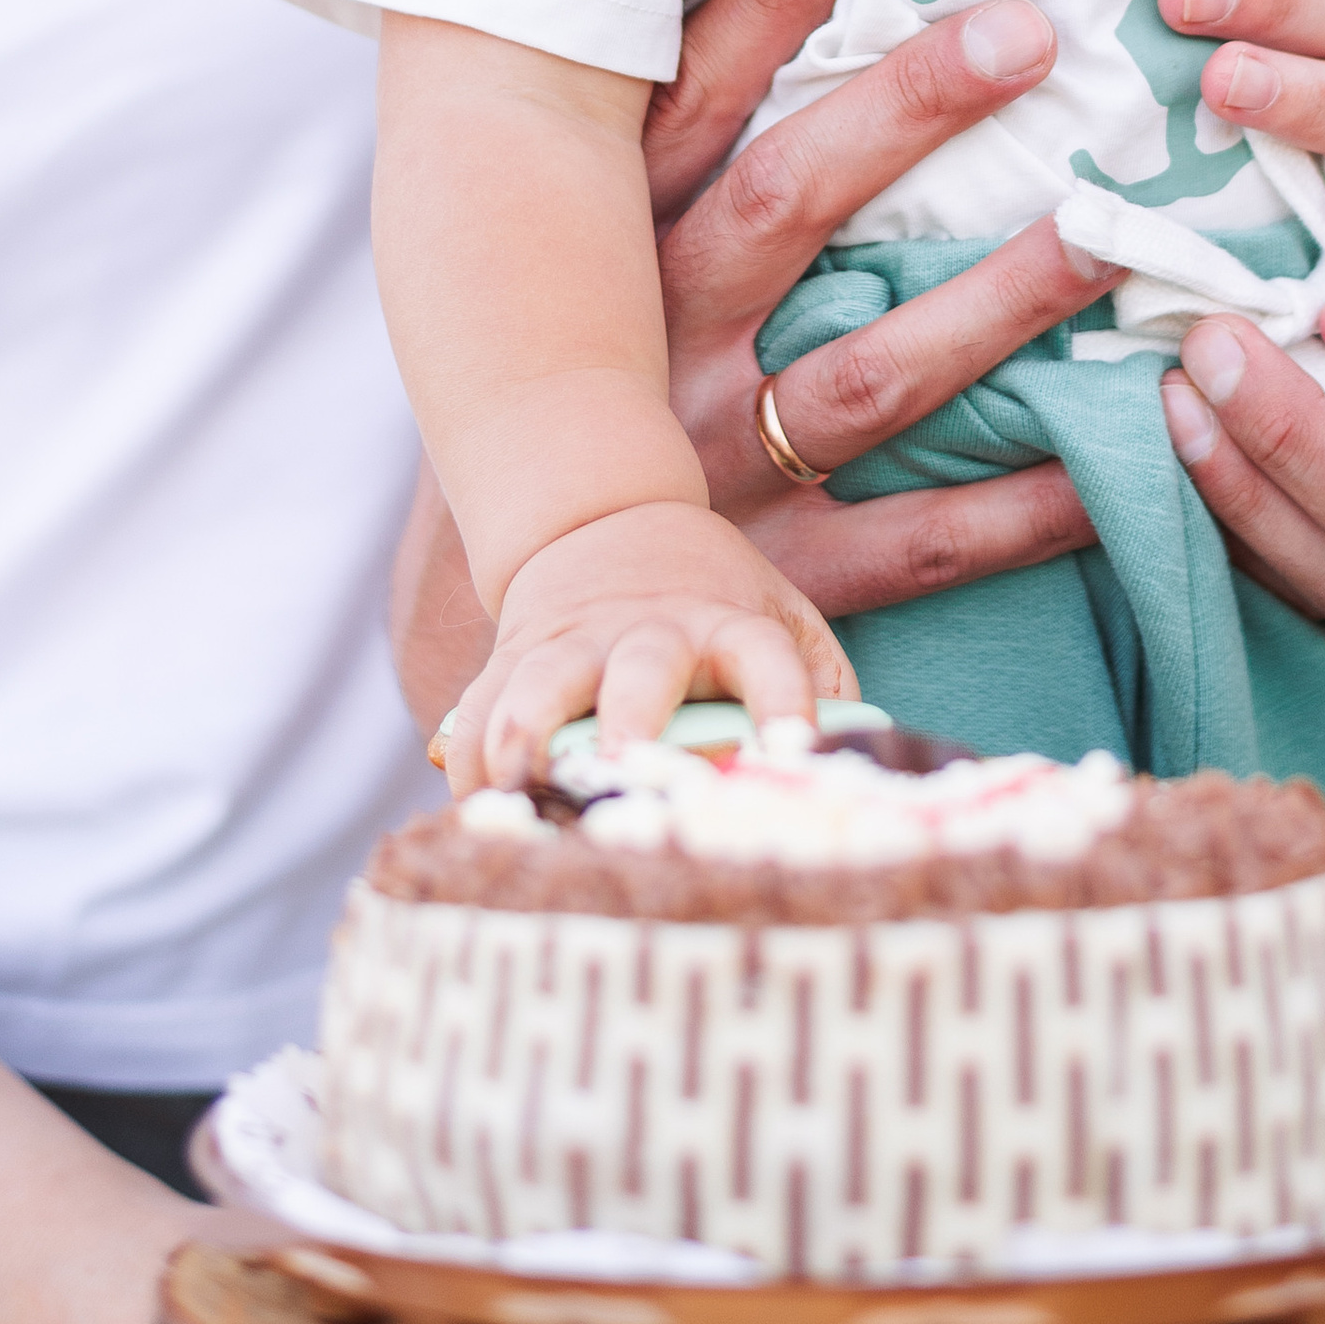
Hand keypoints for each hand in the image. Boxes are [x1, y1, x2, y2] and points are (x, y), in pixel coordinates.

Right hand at [392, 0, 1108, 729]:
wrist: (532, 620)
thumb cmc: (583, 386)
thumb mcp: (581, 260)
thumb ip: (656, 147)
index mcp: (609, 252)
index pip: (686, 106)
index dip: (759, 8)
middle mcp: (659, 345)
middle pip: (787, 208)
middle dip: (905, 113)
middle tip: (1028, 31)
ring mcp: (718, 467)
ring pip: (871, 375)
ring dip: (995, 303)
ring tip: (1105, 235)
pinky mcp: (779, 575)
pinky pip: (917, 540)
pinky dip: (1021, 503)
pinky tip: (1119, 454)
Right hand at [440, 499, 854, 793]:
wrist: (602, 517)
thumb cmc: (710, 598)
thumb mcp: (777, 615)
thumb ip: (817, 682)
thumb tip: (853, 767)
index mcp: (728, 623)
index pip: (769, 655)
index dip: (786, 699)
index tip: (796, 751)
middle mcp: (650, 631)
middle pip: (644, 668)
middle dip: (631, 720)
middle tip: (623, 770)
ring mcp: (574, 644)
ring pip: (541, 684)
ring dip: (527, 735)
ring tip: (517, 788)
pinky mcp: (512, 659)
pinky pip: (478, 711)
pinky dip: (471, 761)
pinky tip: (471, 806)